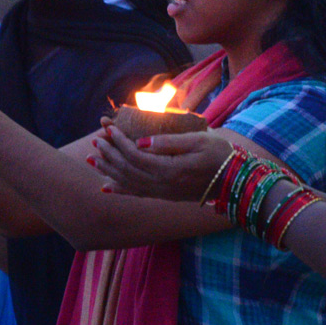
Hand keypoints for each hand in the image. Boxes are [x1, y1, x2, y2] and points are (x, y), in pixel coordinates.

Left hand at [90, 121, 234, 201]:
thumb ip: (170, 142)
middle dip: (109, 153)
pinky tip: (105, 187)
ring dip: (108, 170)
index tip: (109, 128)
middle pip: (127, 169)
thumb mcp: (199, 141)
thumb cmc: (220, 154)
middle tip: (96, 139)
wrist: (234, 180)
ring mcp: (163, 193)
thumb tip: (141, 141)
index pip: (136, 155)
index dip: (119, 142)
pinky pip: (136, 194)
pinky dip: (119, 190)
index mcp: (170, 169)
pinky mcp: (164, 196)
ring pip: (128, 182)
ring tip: (91, 158)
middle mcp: (163, 185)